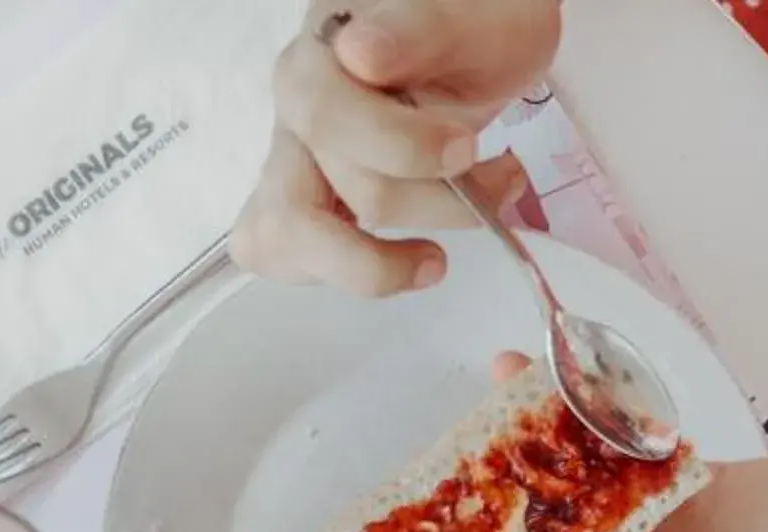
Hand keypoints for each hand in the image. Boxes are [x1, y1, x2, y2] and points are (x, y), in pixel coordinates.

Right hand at [234, 0, 559, 296]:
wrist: (473, 44)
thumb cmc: (471, 27)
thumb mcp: (466, 20)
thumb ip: (415, 31)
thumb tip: (360, 56)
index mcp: (322, 51)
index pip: (327, 118)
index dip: (401, 149)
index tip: (468, 149)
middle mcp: (294, 107)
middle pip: (324, 188)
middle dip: (423, 205)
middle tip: (492, 184)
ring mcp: (289, 159)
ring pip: (289, 235)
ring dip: (374, 265)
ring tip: (436, 258)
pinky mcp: (296, 205)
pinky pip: (275, 253)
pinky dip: (335, 272)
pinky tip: (399, 260)